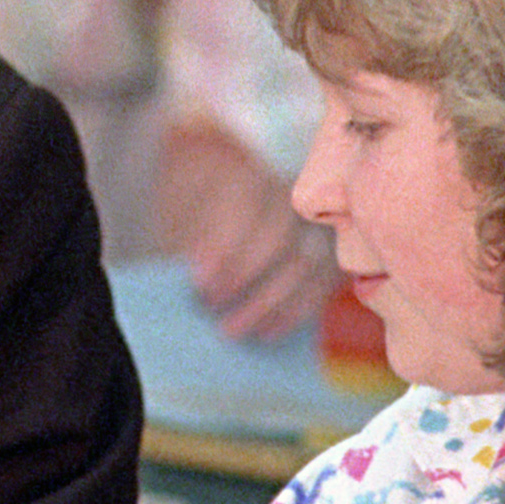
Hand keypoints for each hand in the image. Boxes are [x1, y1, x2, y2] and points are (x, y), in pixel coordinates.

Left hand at [154, 122, 335, 344]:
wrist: (216, 203)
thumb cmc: (190, 211)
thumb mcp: (175, 215)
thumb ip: (187, 237)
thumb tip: (198, 273)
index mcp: (241, 170)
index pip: (243, 203)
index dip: (223, 247)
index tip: (200, 284)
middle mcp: (284, 189)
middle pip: (277, 234)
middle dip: (244, 277)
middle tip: (212, 310)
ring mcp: (312, 219)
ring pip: (306, 262)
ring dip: (269, 303)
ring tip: (232, 330)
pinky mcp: (329, 250)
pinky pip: (323, 283)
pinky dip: (296, 312)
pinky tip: (266, 333)